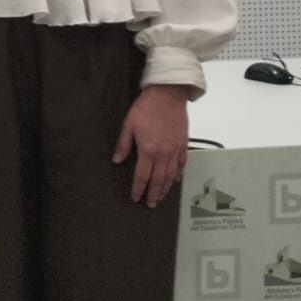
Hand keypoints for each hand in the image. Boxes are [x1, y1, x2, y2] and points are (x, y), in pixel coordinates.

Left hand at [113, 84, 191, 206]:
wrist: (167, 96)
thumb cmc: (146, 108)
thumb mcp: (128, 124)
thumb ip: (123, 144)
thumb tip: (117, 160)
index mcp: (148, 150)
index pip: (142, 175)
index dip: (139, 188)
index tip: (136, 197)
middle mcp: (163, 154)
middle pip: (158, 180)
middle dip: (154, 194)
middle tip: (150, 204)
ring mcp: (175, 150)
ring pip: (171, 176)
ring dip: (166, 188)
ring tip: (161, 197)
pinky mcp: (183, 145)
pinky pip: (182, 165)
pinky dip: (178, 175)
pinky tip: (175, 181)